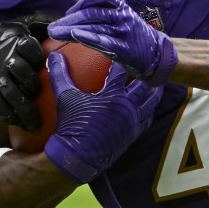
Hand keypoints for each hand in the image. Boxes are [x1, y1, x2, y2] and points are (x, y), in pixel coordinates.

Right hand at [43, 53, 161, 183]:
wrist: (77, 157)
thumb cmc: (71, 125)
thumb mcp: (64, 97)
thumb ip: (60, 74)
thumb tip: (53, 56)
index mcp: (112, 95)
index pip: (122, 70)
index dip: (123, 59)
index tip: (124, 50)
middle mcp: (126, 107)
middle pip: (145, 86)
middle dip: (148, 74)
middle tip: (149, 65)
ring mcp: (132, 122)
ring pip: (151, 103)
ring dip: (153, 92)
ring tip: (155, 84)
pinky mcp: (132, 135)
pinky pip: (147, 120)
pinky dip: (149, 111)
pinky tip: (146, 108)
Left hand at [48, 0, 176, 84]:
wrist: (161, 56)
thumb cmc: (138, 39)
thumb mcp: (122, 20)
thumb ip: (102, 10)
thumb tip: (78, 0)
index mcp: (122, 8)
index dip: (81, 3)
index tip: (68, 13)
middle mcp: (123, 16)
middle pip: (92, 12)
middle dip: (69, 19)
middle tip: (53, 27)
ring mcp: (124, 31)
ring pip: (95, 24)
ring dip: (71, 28)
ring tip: (56, 33)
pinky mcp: (125, 47)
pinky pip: (104, 40)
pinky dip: (88, 37)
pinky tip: (75, 36)